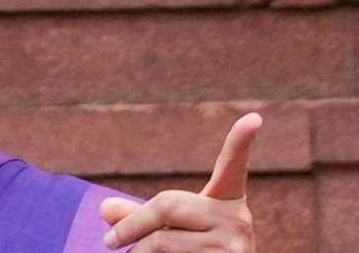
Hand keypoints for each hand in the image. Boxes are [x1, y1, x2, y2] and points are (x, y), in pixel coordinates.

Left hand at [99, 112, 262, 251]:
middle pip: (167, 206)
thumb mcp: (171, 229)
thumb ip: (141, 216)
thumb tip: (104, 208)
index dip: (240, 143)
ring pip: (162, 242)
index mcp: (227, 201)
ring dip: (138, 252)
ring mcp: (234, 246)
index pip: (232, 168)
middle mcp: (237, 219)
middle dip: (131, 225)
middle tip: (108, 242)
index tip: (254, 117)